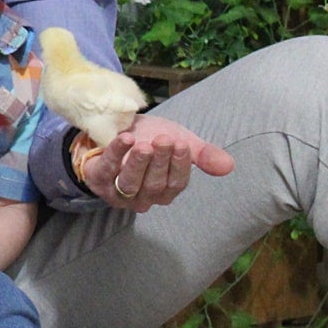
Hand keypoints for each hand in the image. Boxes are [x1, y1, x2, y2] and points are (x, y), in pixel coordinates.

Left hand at [82, 117, 234, 211]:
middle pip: (155, 184)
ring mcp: (118, 191)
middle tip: (164, 140)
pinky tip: (125, 138)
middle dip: (160, 161)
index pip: (176, 184)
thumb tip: (229, 166)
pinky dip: (116, 153)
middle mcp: (143, 197)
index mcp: (165, 191)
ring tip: (145, 144)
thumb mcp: (181, 144)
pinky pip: (108, 168)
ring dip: (138, 163)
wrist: (118, 130)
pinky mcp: (98, 178)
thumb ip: (203, 155)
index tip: (182, 144)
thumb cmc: (152, 140)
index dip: (180, 166)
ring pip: (131, 183)